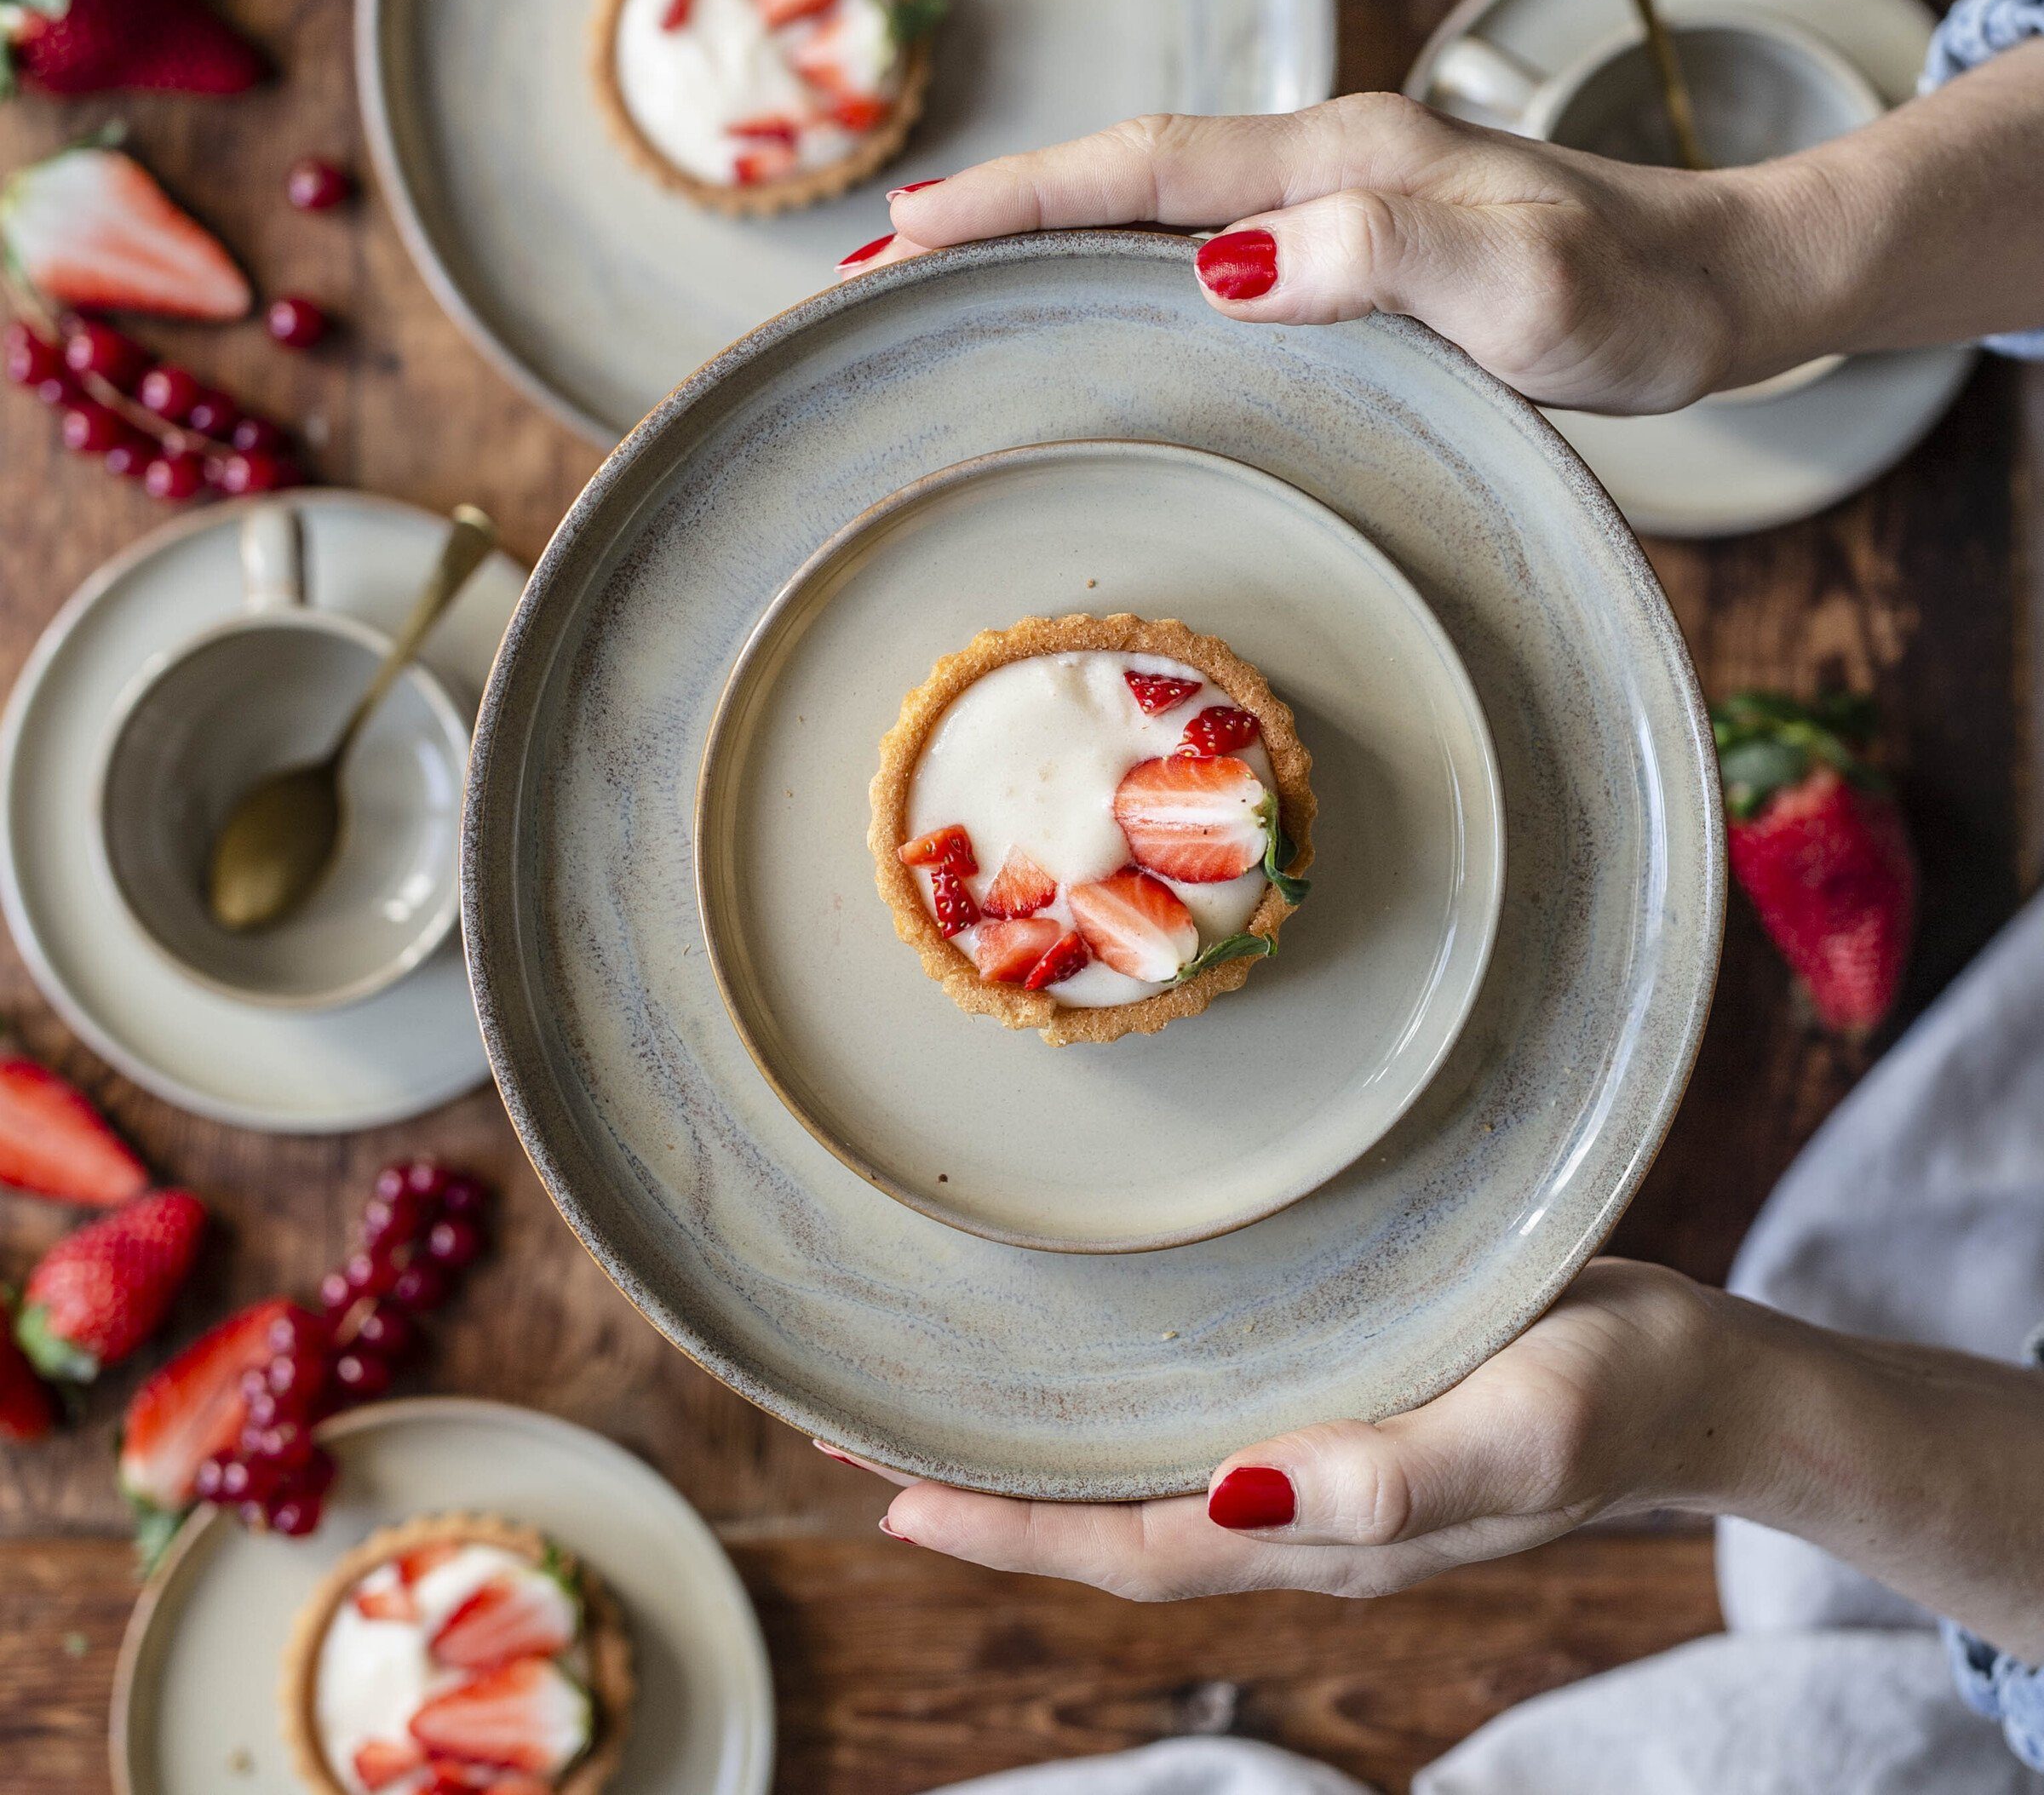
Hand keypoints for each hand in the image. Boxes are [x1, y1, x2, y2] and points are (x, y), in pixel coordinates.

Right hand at [848, 97, 1795, 412]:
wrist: (1720, 283)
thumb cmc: (1630, 295)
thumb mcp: (1524, 284)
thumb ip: (1384, 254)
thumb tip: (1222, 263)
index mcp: (1340, 159)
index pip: (1145, 166)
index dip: (1019, 196)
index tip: (902, 233)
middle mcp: (1321, 164)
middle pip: (1123, 173)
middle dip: (992, 210)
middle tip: (869, 267)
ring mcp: (1334, 200)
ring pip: (1154, 205)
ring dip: (1045, 233)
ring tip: (940, 281)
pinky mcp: (1353, 246)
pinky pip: (1201, 241)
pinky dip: (1121, 262)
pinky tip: (1094, 300)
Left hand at [878, 1262, 1737, 1601]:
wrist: (1701, 1378)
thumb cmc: (1616, 1393)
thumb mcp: (1517, 1432)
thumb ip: (1393, 1484)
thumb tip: (1243, 1495)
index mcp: (1324, 1537)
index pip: (1129, 1548)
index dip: (1006, 1531)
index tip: (888, 1498)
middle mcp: (1301, 1515)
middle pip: (1110, 1523)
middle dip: (985, 1494)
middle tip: (850, 1435)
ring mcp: (1323, 1468)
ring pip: (1147, 1475)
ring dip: (1040, 1448)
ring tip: (934, 1397)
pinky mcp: (1348, 1402)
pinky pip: (1202, 1423)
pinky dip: (1121, 1406)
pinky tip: (1088, 1359)